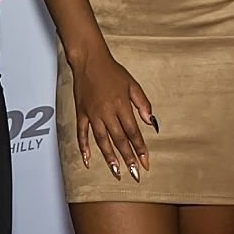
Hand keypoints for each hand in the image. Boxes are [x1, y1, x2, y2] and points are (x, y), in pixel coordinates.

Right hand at [70, 48, 153, 180]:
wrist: (89, 60)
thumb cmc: (111, 71)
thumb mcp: (133, 84)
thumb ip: (143, 104)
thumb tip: (151, 121)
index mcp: (121, 105)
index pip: (133, 132)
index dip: (140, 149)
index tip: (145, 162)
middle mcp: (107, 112)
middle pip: (119, 140)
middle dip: (128, 159)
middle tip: (134, 174)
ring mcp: (93, 114)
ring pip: (102, 141)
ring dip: (110, 158)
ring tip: (116, 171)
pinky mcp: (82, 113)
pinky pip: (82, 134)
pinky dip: (84, 148)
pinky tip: (88, 160)